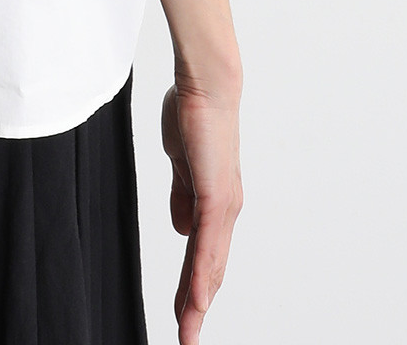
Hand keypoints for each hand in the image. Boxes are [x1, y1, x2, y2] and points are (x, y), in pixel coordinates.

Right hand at [160, 72, 243, 343]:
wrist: (206, 85)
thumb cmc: (193, 114)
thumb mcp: (181, 162)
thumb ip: (182, 194)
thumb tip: (181, 229)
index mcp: (214, 201)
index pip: (202, 252)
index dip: (193, 283)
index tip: (185, 310)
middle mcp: (225, 209)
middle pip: (209, 267)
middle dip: (195, 304)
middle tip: (186, 334)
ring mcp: (223, 205)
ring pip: (209, 264)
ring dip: (197, 300)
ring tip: (187, 329)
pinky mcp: (216, 196)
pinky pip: (207, 244)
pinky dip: (200, 275)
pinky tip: (196, 300)